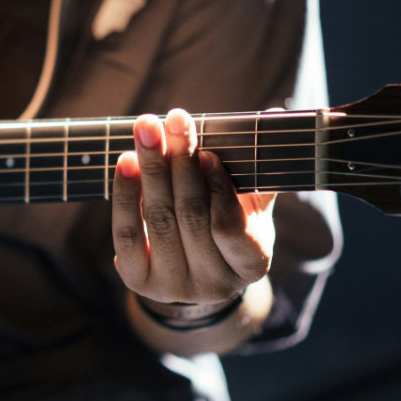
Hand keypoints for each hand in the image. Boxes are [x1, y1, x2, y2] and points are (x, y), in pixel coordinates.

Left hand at [111, 108, 275, 307]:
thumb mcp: (250, 204)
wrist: (192, 268)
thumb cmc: (228, 224)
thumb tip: (275, 114)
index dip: (218, 189)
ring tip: (146, 129)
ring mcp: (174, 286)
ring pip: (158, 220)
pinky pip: (127, 233)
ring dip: (151, 169)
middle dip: (180, 162)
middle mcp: (213, 284)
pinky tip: (126, 161)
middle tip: (175, 120)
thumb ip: (258, 167)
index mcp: (251, 264)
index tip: (208, 153)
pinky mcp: (138, 281)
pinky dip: (126, 194)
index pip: (230, 227)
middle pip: (190, 216)